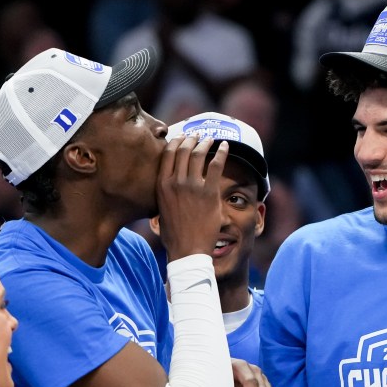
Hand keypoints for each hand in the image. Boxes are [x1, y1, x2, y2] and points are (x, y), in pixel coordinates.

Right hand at [156, 135, 226, 259]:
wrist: (187, 249)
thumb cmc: (175, 234)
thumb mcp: (161, 210)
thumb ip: (165, 194)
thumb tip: (168, 188)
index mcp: (161, 185)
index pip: (167, 154)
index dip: (176, 142)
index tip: (182, 137)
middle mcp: (175, 182)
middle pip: (183, 150)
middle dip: (191, 140)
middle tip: (198, 136)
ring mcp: (192, 186)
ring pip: (198, 154)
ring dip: (206, 143)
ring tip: (211, 140)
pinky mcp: (209, 192)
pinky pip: (216, 165)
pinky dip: (222, 153)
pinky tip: (225, 147)